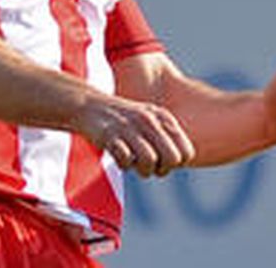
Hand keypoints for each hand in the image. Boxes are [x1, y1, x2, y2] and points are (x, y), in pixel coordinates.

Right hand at [75, 93, 195, 177]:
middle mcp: (150, 120)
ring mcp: (130, 127)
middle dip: (162, 169)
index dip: (176, 163)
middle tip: (150, 166)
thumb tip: (180, 161)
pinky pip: (126, 160)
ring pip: (150, 161)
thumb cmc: (124, 119)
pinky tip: (119, 157)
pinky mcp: (110, 135)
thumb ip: (167, 136)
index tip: (162, 160)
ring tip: (134, 163)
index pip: (187, 152)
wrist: (89, 104)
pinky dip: (124, 164)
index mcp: (163, 117)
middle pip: (172, 159)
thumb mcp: (150, 119)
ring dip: (142, 170)